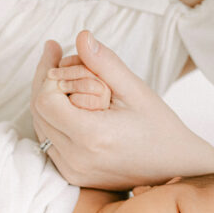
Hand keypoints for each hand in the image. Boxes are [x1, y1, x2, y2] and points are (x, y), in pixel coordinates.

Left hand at [31, 30, 213, 188]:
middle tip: (55, 54)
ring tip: (64, 74)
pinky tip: (68, 100)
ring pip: (40, 126)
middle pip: (38, 112)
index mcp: (92, 136)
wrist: (175, 166)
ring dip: (47, 99)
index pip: (45, 100)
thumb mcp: (136, 90)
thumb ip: (105, 63)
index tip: (58, 51)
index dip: (47, 73)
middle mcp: (76, 158)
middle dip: (45, 80)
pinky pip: (49, 141)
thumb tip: (81, 37)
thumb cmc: (160, 126)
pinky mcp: (73, 176)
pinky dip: (53, 118)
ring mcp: (73, 171)